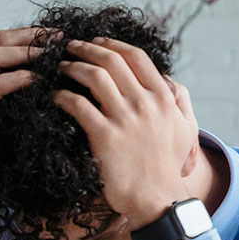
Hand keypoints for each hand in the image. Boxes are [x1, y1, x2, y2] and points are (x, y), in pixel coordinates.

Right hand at [0, 29, 45, 227]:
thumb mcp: (0, 102)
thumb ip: (11, 80)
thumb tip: (48, 62)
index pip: (0, 37)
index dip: (29, 33)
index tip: (56, 35)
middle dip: (31, 37)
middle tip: (59, 41)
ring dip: (26, 53)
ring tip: (51, 57)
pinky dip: (20, 79)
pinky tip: (39, 81)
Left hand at [53, 38, 198, 228]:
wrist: (157, 198)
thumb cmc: (167, 165)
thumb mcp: (183, 127)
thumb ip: (176, 99)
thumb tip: (165, 78)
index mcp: (163, 96)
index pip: (136, 56)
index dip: (112, 43)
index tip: (96, 41)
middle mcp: (145, 102)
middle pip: (112, 60)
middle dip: (86, 48)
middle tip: (70, 47)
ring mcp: (125, 118)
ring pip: (94, 76)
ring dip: (72, 67)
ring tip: (59, 68)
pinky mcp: (104, 136)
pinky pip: (78, 104)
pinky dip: (63, 95)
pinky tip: (55, 96)